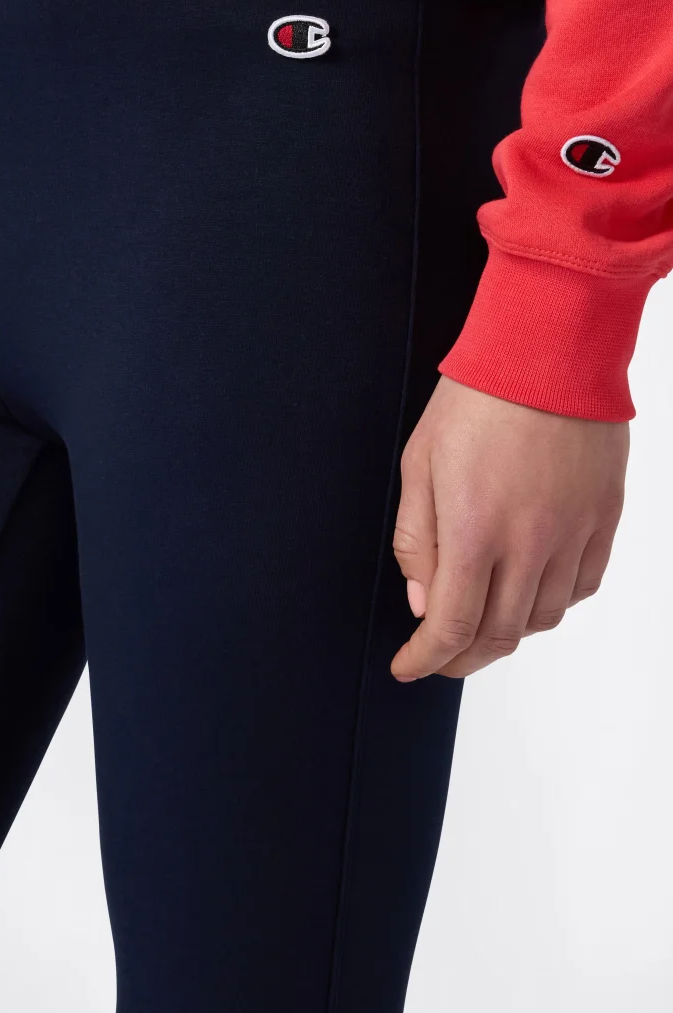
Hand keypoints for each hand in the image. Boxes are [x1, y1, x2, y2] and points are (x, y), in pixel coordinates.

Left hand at [391, 375, 629, 679]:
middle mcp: (529, 542)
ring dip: (507, 633)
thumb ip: (415, 540)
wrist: (548, 346)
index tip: (409, 666)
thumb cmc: (477, 395)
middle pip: (499, 635)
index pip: (451, 626)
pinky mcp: (603, 517)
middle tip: (440, 657)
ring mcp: (573, 532)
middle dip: (462, 659)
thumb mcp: (420, 463)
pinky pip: (582, 586)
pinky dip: (553, 603)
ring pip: (543, 618)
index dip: (426, 659)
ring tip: (483, 622)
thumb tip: (422, 601)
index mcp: (474, 530)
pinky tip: (531, 591)